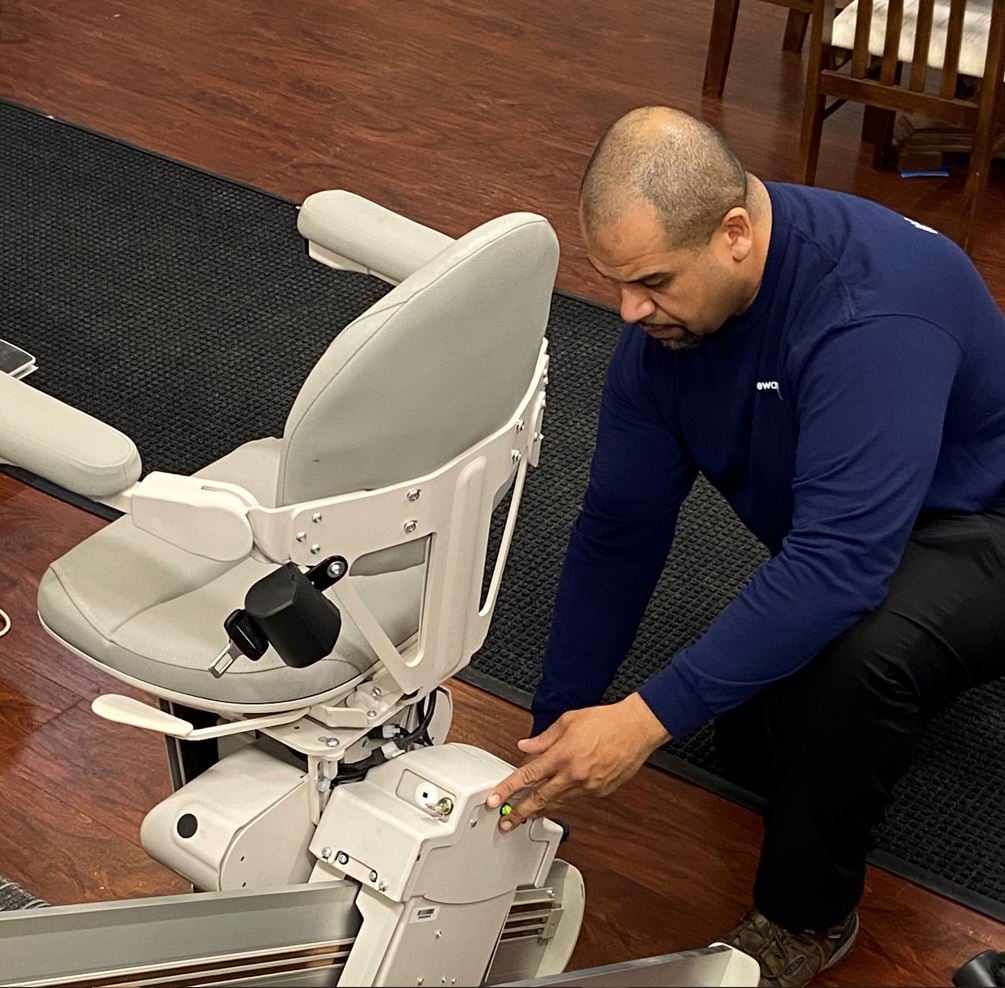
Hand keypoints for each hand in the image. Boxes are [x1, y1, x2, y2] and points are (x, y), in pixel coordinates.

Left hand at [486, 693, 670, 830]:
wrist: (636, 729)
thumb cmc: (606, 721)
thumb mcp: (568, 721)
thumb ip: (544, 738)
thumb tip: (526, 747)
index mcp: (563, 755)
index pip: (528, 776)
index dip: (508, 789)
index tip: (495, 800)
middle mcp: (574, 774)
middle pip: (540, 799)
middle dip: (520, 812)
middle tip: (506, 822)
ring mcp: (588, 786)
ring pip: (558, 802)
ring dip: (541, 809)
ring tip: (527, 815)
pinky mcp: (601, 792)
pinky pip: (576, 799)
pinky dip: (565, 798)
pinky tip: (557, 798)